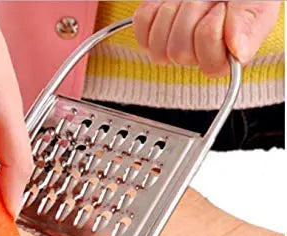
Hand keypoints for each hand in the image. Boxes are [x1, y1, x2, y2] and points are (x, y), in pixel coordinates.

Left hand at [133, 1, 280, 76]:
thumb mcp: (257, 1)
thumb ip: (249, 22)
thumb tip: (239, 51)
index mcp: (224, 58)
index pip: (210, 65)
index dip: (211, 34)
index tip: (221, 8)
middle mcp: (194, 58)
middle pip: (180, 53)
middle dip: (192, 15)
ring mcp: (170, 47)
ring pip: (158, 46)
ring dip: (173, 12)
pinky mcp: (151, 33)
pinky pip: (142, 29)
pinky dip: (153, 9)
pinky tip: (169, 2)